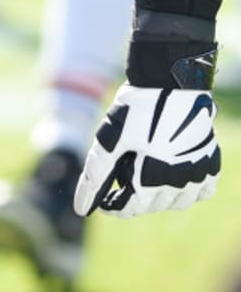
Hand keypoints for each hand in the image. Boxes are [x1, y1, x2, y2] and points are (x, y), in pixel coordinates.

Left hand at [75, 85, 220, 217]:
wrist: (170, 81)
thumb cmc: (137, 108)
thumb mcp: (110, 138)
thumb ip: (96, 174)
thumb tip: (81, 206)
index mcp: (152, 179)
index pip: (130, 209)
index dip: (113, 206)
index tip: (103, 198)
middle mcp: (179, 182)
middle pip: (152, 205)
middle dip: (133, 197)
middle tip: (122, 176)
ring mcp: (198, 173)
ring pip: (177, 201)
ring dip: (159, 195)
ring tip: (144, 174)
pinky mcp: (210, 162)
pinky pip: (202, 190)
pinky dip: (187, 188)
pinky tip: (173, 173)